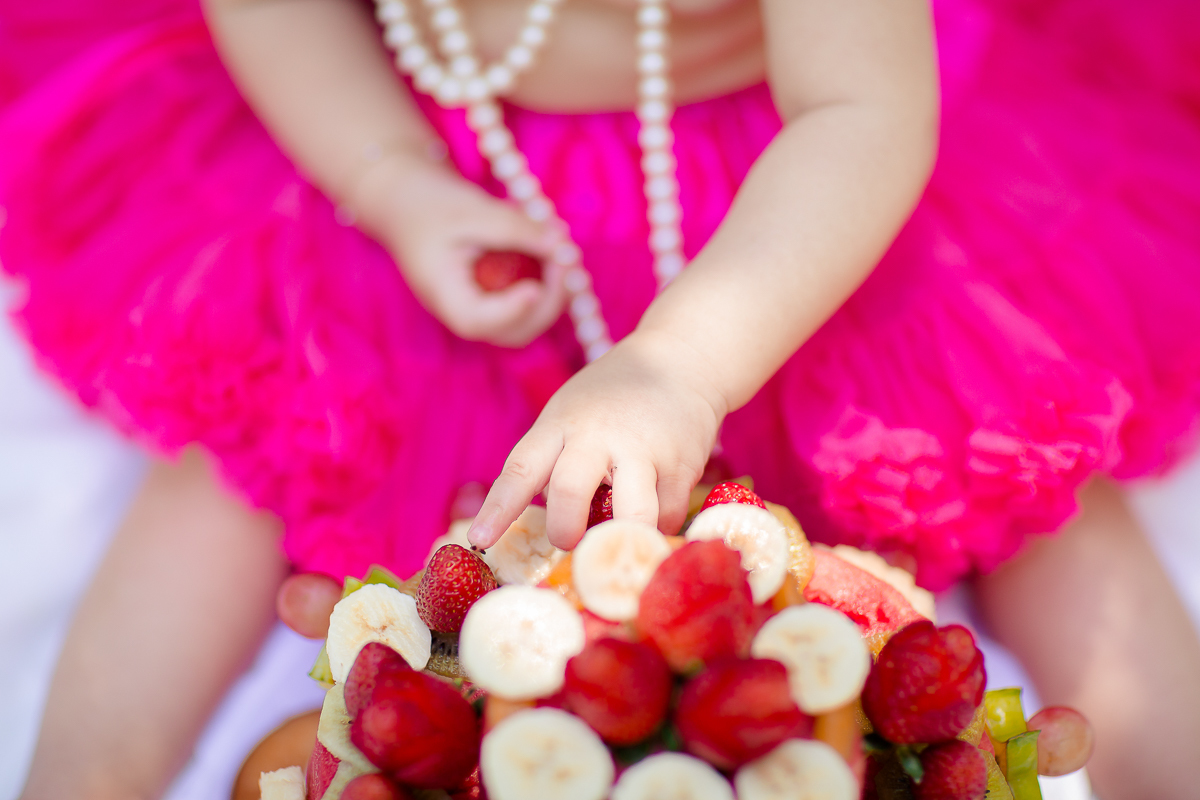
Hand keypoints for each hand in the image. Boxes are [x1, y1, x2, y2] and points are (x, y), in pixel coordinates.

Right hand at [357, 153, 567, 346]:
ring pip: (527, 321)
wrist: (406, 201)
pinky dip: (545, 278)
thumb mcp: (472, 209)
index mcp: (444, 295)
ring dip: (554, 289)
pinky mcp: (493, 298)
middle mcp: (463, 312)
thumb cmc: (430, 203)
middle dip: (550, 300)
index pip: (479, 321)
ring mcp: (480, 309)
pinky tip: (546, 243)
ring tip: (560, 245)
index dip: (513, 311)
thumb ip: (515, 229)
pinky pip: (527, 302)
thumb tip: (562, 247)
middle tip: (566, 256)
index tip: (537, 286)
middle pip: (514, 331)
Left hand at [467, 330, 728, 549]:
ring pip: (632, 516)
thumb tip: (547, 525)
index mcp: (561, 424)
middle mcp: (600, 436)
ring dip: (619, 539)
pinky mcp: (682, 467)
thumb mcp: (570, 414)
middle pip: (571, 492)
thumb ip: (553, 461)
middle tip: (566, 540)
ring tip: (615, 539)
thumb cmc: (612, 398)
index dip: (498, 508)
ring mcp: (645, 452)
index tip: (479, 539)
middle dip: (564, 529)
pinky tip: (650, 518)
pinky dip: (654, 530)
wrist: (681, 362)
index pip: (521, 468)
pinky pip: (667, 518)